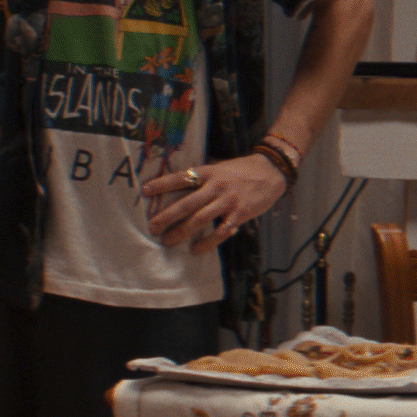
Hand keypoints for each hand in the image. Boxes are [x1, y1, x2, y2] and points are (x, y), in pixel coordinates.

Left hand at [141, 153, 288, 253]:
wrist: (272, 171)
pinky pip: (220, 231)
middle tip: (151, 227)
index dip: (162, 184)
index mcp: (209, 172)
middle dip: (166, 216)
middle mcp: (216, 186)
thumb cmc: (242, 170)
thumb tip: (179, 183)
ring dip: (182, 231)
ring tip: (167, 241)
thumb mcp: (220, 167)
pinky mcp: (240, 214)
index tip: (144, 191)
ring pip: (200, 219)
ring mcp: (228, 201)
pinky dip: (207, 242)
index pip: (181, 177)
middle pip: (187, 203)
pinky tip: (196, 249)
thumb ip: (203, 175)